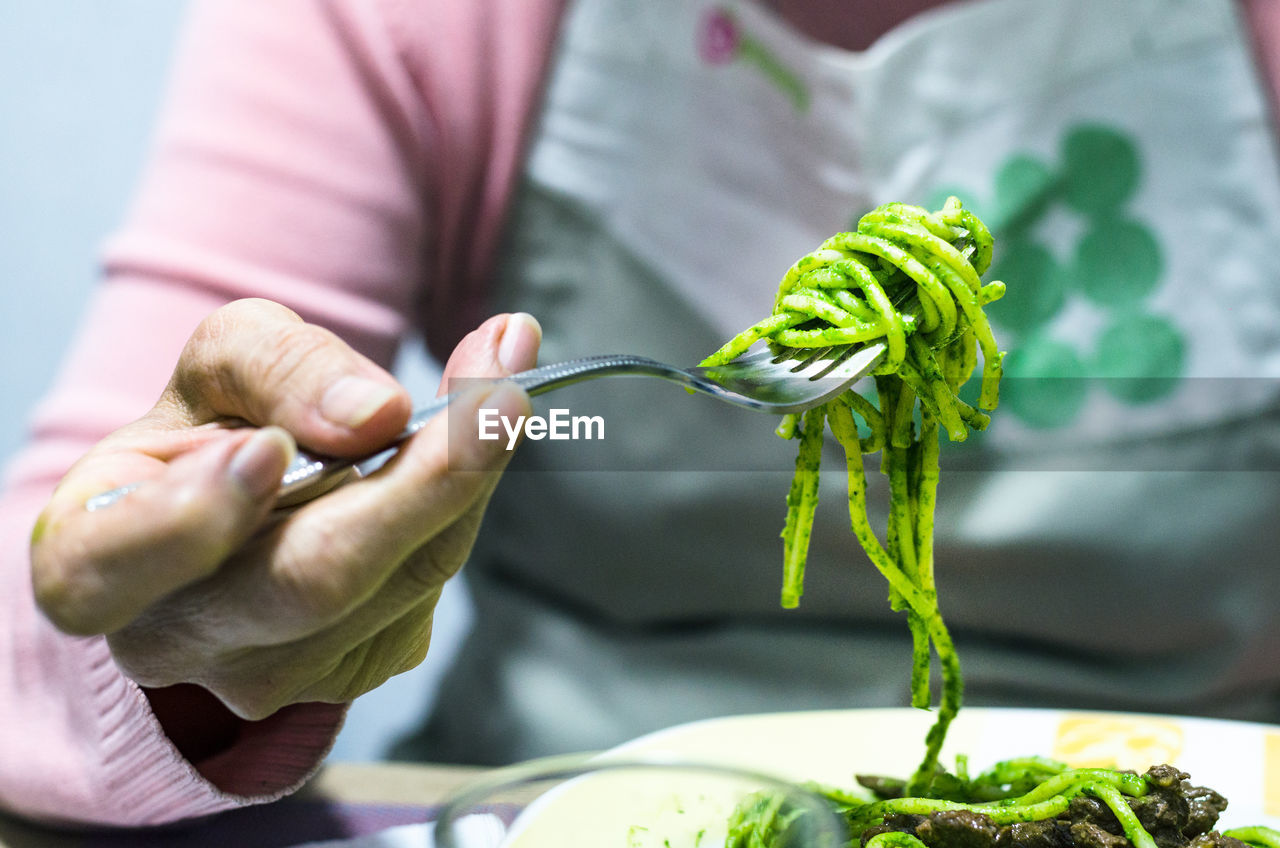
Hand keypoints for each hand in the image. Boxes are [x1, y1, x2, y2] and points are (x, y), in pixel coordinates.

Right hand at [31, 298, 539, 720]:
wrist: (240, 503)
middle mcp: (177, 639)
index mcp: (95, 559)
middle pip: (311, 579)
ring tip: (500, 387)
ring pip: (402, 579)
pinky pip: (430, 585)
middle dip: (423, 479)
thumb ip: (280, 367)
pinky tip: (475, 443)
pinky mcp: (348, 672)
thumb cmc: (215, 428)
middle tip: (501, 392)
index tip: (268, 449)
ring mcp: (268, 675)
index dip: (195, 515)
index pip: (120, 562)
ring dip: (469, 473)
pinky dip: (467, 502)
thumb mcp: (224, 364)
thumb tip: (374, 414)